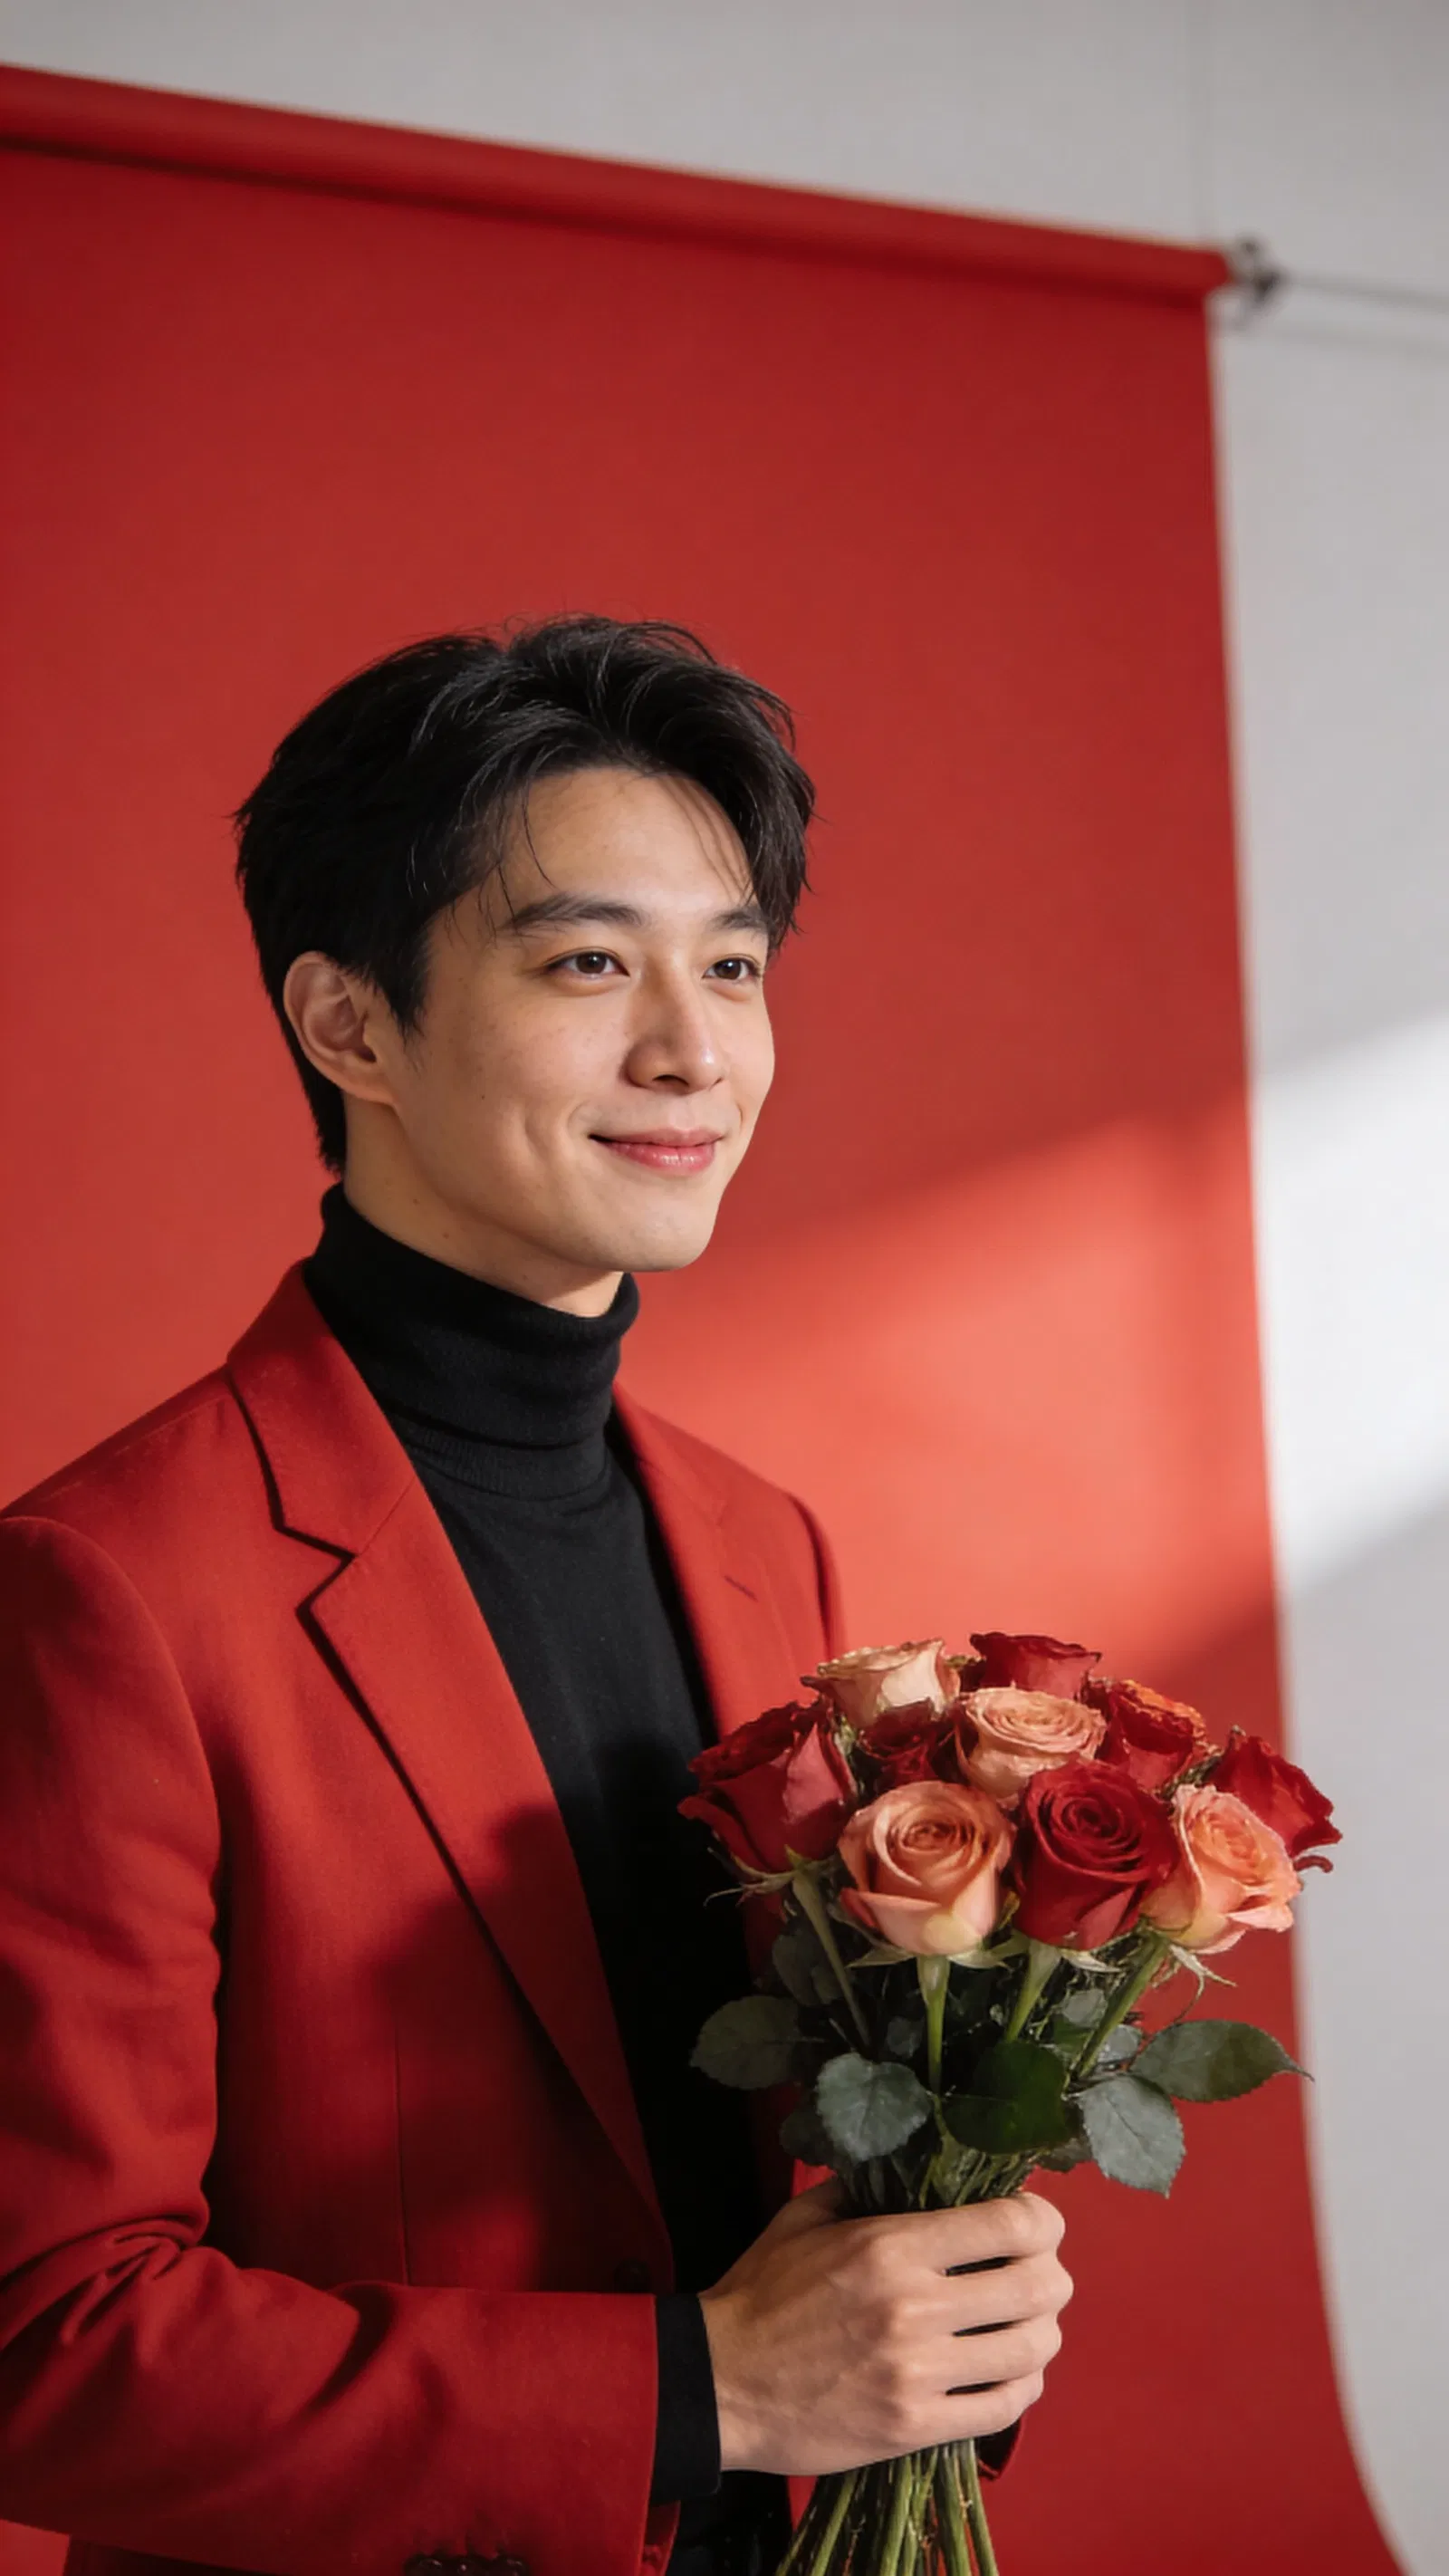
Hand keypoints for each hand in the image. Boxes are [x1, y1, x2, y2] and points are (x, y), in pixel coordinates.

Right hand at [699, 2183, 1070, 2476]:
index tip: (1035, 2221)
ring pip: (1032, 2351)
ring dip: (1041, 2334)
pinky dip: (1020, 2388)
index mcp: (891, 2246)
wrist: (720, 2383)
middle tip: (1038, 2274)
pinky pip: (1003, 2409)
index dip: (1042, 2219)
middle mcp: (915, 2307)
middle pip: (1039, 2288)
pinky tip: (1007, 2373)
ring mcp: (919, 2374)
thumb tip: (918, 2166)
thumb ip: (865, 2186)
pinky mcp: (915, 2428)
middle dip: (1052, 2276)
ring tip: (1025, 2325)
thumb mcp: (806, 2217)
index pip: (1011, 2225)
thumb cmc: (762, 2292)